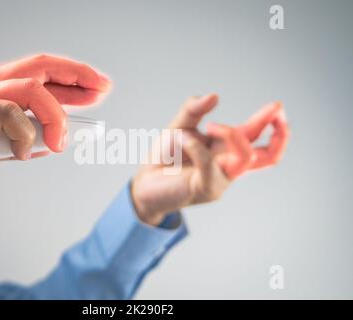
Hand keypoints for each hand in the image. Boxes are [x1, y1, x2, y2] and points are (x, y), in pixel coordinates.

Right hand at [0, 54, 110, 182]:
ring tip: (60, 143)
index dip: (73, 76)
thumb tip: (47, 144)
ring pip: (31, 89)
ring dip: (55, 116)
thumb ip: (14, 140)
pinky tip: (20, 154)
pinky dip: (22, 136)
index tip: (98, 86)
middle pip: (42, 66)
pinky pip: (6, 115)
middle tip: (103, 89)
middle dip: (78, 75)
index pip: (42, 72)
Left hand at [131, 94, 288, 225]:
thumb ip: (193, 110)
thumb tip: (214, 95)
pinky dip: (198, 149)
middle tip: (277, 112)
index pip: (255, 135)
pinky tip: (181, 138)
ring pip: (245, 159)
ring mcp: (219, 179)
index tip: (277, 106)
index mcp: (225, 149)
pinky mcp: (205, 189)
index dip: (270, 121)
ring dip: (232, 135)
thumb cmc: (165, 156)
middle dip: (279, 136)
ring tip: (210, 126)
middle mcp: (228, 165)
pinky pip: (210, 166)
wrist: (145, 182)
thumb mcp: (179, 126)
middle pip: (268, 156)